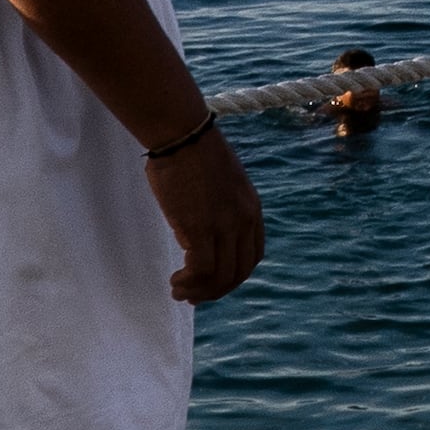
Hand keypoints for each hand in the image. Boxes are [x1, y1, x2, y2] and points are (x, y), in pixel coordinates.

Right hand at [146, 124, 265, 304]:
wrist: (182, 133)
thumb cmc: (191, 152)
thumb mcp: (218, 184)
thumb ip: (217, 210)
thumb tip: (197, 236)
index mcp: (251, 208)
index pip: (253, 254)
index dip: (234, 274)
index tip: (214, 281)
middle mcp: (243, 220)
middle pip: (239, 271)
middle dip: (217, 290)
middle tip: (194, 297)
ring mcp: (224, 225)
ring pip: (220, 276)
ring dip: (200, 291)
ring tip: (180, 292)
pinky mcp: (200, 227)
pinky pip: (201, 270)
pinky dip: (189, 283)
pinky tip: (176, 282)